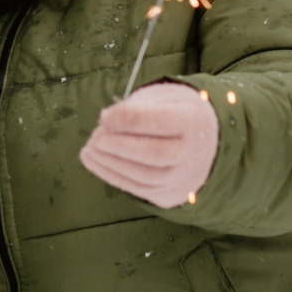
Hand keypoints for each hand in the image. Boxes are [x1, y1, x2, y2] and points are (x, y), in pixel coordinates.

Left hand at [79, 82, 218, 208]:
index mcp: (193, 120)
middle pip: (157, 154)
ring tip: (90, 148)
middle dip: (120, 146)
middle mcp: (193, 152)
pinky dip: (111, 175)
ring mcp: (183, 177)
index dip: (129, 119)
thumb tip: (107, 123)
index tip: (104, 116)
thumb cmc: (172, 112)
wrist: (202, 142)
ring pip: (146, 176)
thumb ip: (136, 108)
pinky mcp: (168, 193)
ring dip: (111, 163)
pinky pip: (138, 188)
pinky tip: (93, 160)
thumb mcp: (160, 98)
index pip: (163, 122)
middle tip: (95, 137)